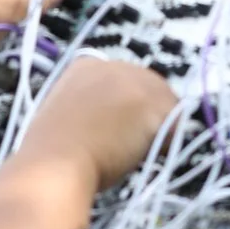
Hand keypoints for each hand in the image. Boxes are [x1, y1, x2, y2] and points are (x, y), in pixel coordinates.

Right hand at [23, 55, 173, 189]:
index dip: (127, 109)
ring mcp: (136, 79)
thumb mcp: (67, 117)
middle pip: (149, 89)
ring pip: (166, 107)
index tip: (118, 130)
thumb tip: (111, 123)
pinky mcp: (154, 101)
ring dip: (157, 131)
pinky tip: (142, 155)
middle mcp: (113, 64)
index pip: (123, 82)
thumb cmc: (52, 152)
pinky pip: (176, 125)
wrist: (55, 164)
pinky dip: (166, 144)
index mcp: (85, 66)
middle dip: (146, 117)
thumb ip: (91, 109)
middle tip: (129, 147)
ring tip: (130, 153)